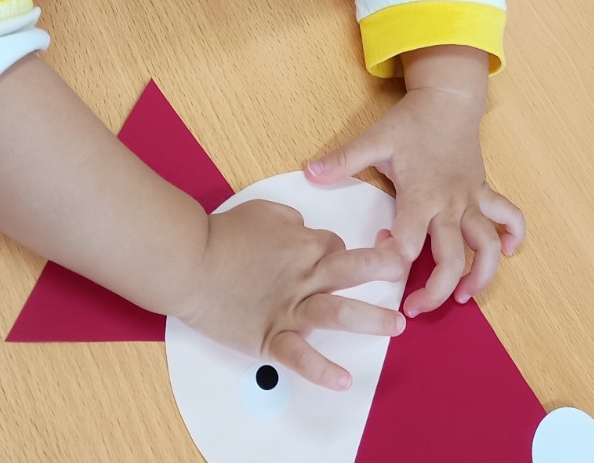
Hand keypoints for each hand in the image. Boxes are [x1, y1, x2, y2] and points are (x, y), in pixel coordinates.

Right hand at [177, 198, 407, 390]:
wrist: (188, 262)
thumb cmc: (222, 235)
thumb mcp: (264, 211)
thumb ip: (291, 221)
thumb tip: (304, 230)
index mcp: (304, 243)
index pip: (338, 247)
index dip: (342, 252)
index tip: (351, 260)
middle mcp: (304, 275)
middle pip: (354, 269)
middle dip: (386, 271)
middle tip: (405, 277)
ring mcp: (289, 307)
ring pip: (337, 312)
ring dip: (371, 319)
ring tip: (395, 326)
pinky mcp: (270, 336)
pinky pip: (299, 355)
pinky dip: (322, 370)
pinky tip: (342, 381)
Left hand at [306, 45, 524, 317]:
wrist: (448, 98)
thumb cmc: (411, 121)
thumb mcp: (374, 138)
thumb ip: (343, 159)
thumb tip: (309, 173)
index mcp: (421, 194)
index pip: (408, 243)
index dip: (391, 260)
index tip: (378, 255)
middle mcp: (450, 203)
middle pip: (452, 258)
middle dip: (437, 291)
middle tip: (415, 309)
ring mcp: (471, 199)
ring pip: (487, 245)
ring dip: (480, 275)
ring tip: (463, 297)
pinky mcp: (484, 191)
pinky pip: (508, 216)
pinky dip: (513, 235)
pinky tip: (508, 252)